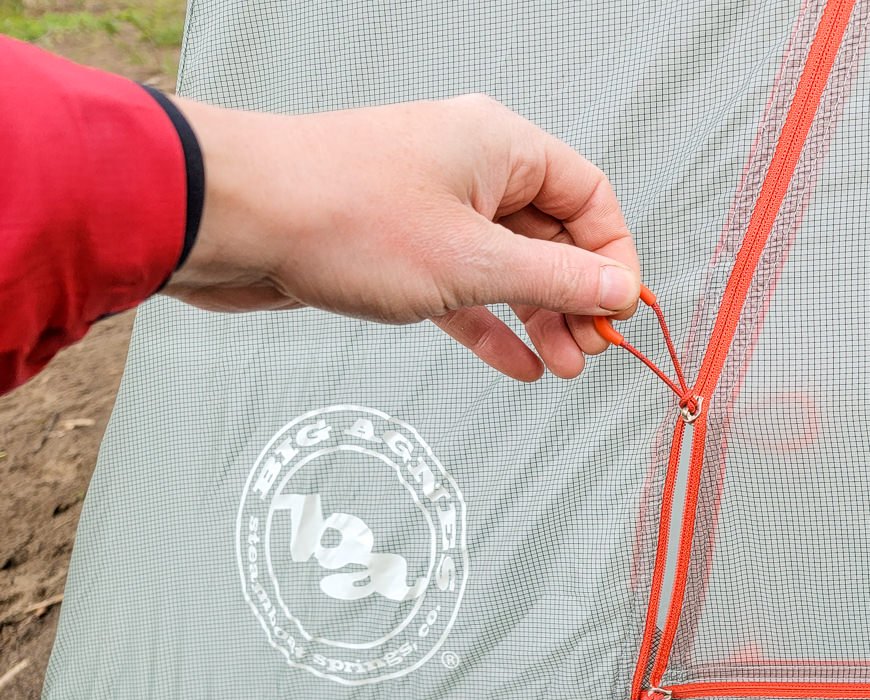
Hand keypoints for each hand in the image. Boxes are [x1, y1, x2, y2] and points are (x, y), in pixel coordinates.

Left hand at [165, 94, 639, 380]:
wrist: (232, 218)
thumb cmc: (342, 216)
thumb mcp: (471, 263)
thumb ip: (554, 282)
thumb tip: (618, 292)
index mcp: (499, 147)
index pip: (589, 197)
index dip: (613, 257)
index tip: (620, 311)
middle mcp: (471, 170)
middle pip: (552, 236)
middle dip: (576, 297)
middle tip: (591, 349)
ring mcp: (433, 209)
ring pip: (507, 267)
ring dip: (538, 317)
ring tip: (562, 366)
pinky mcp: (398, 249)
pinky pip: (463, 288)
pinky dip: (490, 325)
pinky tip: (516, 362)